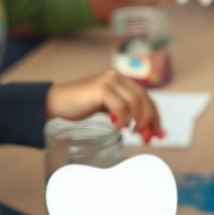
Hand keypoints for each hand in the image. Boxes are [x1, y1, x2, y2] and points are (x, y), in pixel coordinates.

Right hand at [46, 69, 161, 137]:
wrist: (56, 102)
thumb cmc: (81, 107)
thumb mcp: (108, 109)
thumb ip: (126, 114)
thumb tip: (148, 130)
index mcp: (121, 80)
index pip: (147, 98)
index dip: (155, 117)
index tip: (157, 134)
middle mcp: (117, 77)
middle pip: (144, 100)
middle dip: (149, 121)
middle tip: (146, 138)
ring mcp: (108, 81)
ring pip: (134, 103)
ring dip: (137, 121)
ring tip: (131, 132)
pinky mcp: (100, 88)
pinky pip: (121, 106)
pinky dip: (123, 120)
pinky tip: (117, 127)